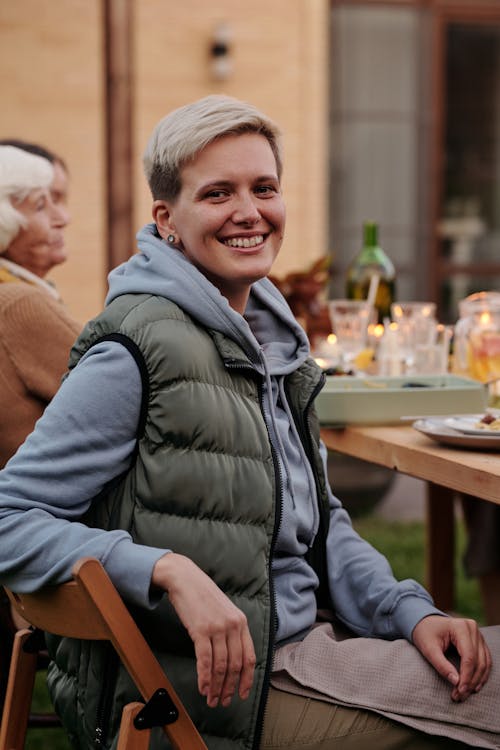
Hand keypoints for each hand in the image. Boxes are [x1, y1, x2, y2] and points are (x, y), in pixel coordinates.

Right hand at [152, 552, 255, 707]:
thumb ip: (231, 631)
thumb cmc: (202, 596)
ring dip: (216, 687)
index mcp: (241, 622)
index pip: (250, 657)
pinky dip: (205, 678)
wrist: (185, 578)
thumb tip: (232, 658)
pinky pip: (205, 660)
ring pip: (221, 666)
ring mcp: (217, 627)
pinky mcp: (201, 630)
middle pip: (235, 665)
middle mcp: (233, 625)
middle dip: (230, 688)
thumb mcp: (224, 611)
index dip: (247, 679)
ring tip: (211, 699)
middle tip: (223, 702)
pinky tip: (203, 687)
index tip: (242, 694)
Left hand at [412, 615, 490, 700]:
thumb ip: (441, 665)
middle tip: (459, 696)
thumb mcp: (428, 649)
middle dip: (470, 681)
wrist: (425, 623)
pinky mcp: (478, 641)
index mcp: (461, 627)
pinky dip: (481, 674)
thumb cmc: (425, 633)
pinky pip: (485, 660)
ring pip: (484, 663)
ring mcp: (478, 634)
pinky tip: (474, 686)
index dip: (466, 677)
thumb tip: (455, 682)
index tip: (459, 691)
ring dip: (477, 681)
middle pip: (478, 661)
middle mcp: (473, 629)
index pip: (469, 657)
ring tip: (465, 694)